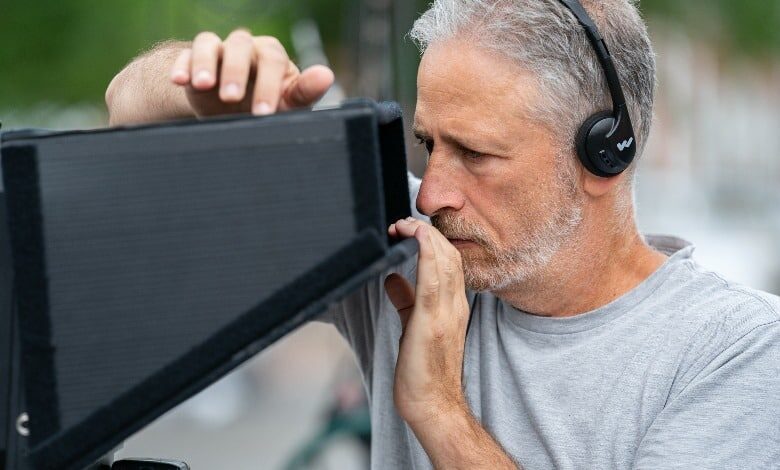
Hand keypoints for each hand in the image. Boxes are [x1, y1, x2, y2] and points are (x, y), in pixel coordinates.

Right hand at [170, 29, 334, 116]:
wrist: (231, 112)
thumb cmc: (267, 105)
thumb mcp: (287, 103)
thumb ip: (304, 91)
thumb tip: (326, 75)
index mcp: (272, 56)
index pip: (272, 61)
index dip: (268, 85)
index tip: (263, 112)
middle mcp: (246, 48)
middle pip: (240, 47)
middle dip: (235, 72)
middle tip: (231, 99)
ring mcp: (218, 51)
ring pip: (209, 43)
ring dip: (205, 63)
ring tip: (204, 86)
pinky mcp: (193, 60)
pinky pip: (185, 55)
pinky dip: (182, 66)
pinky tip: (180, 82)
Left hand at [385, 217, 470, 426]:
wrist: (432, 406)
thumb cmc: (424, 371)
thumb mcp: (414, 325)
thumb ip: (406, 299)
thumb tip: (391, 278)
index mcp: (453, 306)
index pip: (450, 260)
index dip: (432, 238)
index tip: (409, 229)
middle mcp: (455, 306)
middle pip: (450, 255)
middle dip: (428, 231)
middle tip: (403, 222)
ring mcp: (446, 314)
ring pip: (445, 261)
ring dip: (425, 236)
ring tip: (405, 224)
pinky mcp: (431, 324)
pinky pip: (432, 281)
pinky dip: (426, 254)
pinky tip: (416, 238)